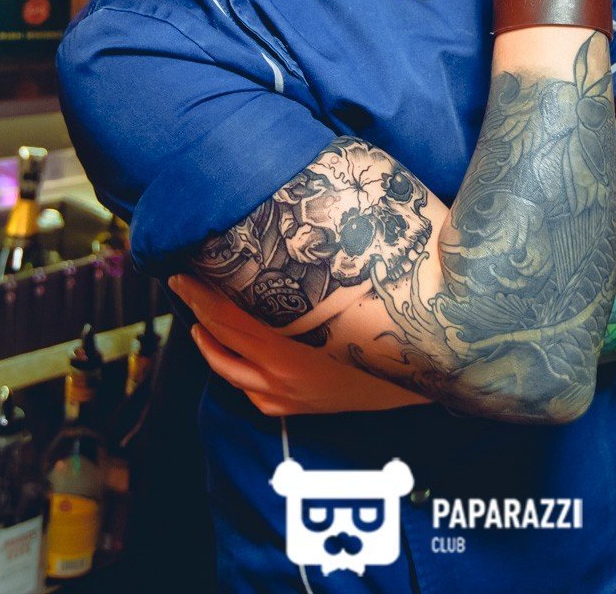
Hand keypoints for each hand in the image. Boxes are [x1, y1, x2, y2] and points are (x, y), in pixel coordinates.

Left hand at [169, 274, 430, 416]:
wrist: (436, 368)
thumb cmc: (402, 315)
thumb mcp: (358, 279)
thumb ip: (328, 253)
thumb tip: (313, 206)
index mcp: (290, 343)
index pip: (228, 315)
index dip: (201, 293)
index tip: (179, 272)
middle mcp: (282, 374)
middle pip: (223, 340)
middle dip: (198, 311)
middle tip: (181, 286)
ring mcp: (290, 396)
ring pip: (231, 373)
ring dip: (210, 346)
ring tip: (198, 324)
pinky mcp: (302, 410)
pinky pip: (255, 397)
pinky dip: (238, 377)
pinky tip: (237, 363)